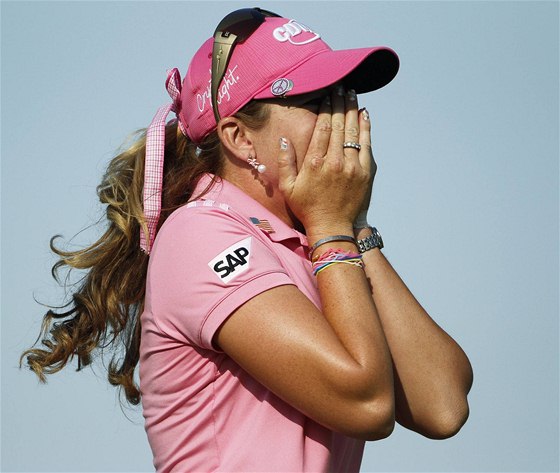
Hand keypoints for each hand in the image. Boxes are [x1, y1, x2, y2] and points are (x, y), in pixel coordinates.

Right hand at [277, 87, 372, 236]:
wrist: (333, 227)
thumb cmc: (307, 207)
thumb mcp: (288, 187)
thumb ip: (284, 162)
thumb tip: (284, 138)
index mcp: (314, 162)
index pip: (322, 127)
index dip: (326, 107)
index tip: (327, 93)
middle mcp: (334, 161)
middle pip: (338, 124)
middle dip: (340, 102)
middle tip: (341, 86)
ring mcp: (352, 166)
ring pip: (353, 130)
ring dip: (353, 109)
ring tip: (352, 93)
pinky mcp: (365, 173)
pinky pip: (366, 144)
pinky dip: (366, 127)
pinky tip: (364, 114)